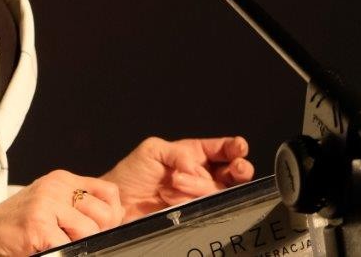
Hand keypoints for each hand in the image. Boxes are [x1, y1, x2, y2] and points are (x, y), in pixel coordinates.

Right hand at [0, 170, 124, 256]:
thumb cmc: (16, 223)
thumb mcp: (49, 203)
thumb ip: (76, 206)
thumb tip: (114, 220)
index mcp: (62, 180)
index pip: (109, 192)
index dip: (112, 215)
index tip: (100, 229)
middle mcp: (56, 187)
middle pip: (105, 214)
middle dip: (96, 234)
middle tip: (75, 241)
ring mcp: (46, 204)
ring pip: (90, 232)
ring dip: (78, 245)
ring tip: (59, 244)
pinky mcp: (37, 225)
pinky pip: (69, 246)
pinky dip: (62, 252)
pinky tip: (47, 248)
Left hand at [103, 136, 253, 219]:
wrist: (120, 202)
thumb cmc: (132, 174)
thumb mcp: (152, 150)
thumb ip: (177, 153)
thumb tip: (194, 164)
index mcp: (192, 155)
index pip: (221, 149)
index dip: (234, 147)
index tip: (238, 147)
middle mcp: (201, 175)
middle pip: (234, 173)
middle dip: (240, 169)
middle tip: (236, 168)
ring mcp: (199, 196)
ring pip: (220, 190)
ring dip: (200, 185)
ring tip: (174, 181)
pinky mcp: (194, 213)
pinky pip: (207, 207)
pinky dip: (191, 200)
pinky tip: (173, 197)